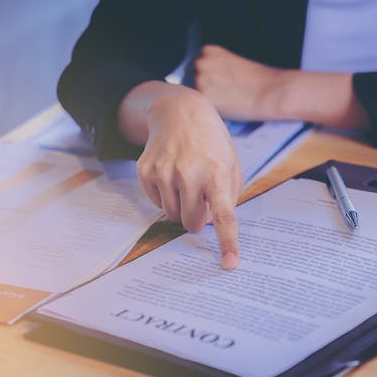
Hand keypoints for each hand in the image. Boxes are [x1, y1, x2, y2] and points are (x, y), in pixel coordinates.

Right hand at [122, 83, 243, 268]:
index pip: (224, 215)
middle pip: (192, 222)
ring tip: (187, 184)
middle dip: (198, 219)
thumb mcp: (231, 164)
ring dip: (181, 208)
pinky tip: (172, 176)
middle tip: (202, 203)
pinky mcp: (145, 171)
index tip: (229, 264)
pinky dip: (165, 197)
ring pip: (171, 216)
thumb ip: (229, 196)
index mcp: (217, 172)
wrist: (180, 112)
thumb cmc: (212, 143)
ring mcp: (164, 172)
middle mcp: (189, 173)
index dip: (228, 242)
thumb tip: (213, 224)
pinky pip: (156, 203)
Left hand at [194, 44, 369, 128]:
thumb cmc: (260, 81)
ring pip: (193, 96)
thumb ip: (215, 69)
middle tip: (225, 96)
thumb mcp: (234, 64)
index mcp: (208, 51)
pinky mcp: (205, 98)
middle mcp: (200, 62)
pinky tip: (227, 108)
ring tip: (228, 102)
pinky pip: (200, 108)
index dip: (206, 80)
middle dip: (203, 90)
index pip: (193, 68)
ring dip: (205, 101)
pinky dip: (210, 111)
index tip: (220, 87)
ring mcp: (200, 80)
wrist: (273, 91)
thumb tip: (202, 83)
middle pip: (188, 81)